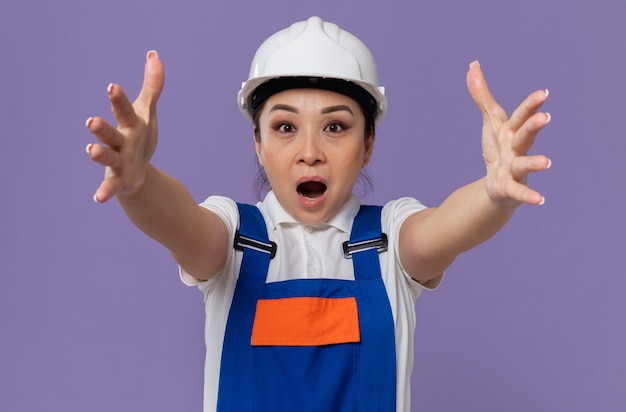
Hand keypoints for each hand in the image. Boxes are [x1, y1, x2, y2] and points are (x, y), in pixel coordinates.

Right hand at [86, 50, 164, 202]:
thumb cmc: (139, 137)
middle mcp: (119, 142)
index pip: (124, 110)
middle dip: (101, 128)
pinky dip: (104, 192)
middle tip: (91, 121)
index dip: (118, 100)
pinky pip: (110, 186)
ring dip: (99, 154)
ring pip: (108, 157)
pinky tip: (97, 199)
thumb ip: (153, 87)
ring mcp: (118, 161)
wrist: (137, 171)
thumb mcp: (148, 113)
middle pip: (110, 133)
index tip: (112, 87)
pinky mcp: (120, 181)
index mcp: (129, 124)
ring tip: (90, 150)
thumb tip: (155, 55)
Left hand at [467, 61, 550, 205]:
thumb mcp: (490, 122)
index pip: (520, 115)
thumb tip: (473, 65)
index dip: (530, 105)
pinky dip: (528, 195)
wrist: (496, 185)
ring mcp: (514, 168)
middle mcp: (516, 148)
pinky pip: (519, 191)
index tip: (543, 93)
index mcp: (511, 131)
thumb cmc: (498, 149)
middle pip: (524, 135)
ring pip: (524, 163)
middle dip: (533, 125)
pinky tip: (540, 200)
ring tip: (547, 162)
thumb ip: (482, 95)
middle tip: (545, 116)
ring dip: (535, 162)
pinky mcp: (509, 187)